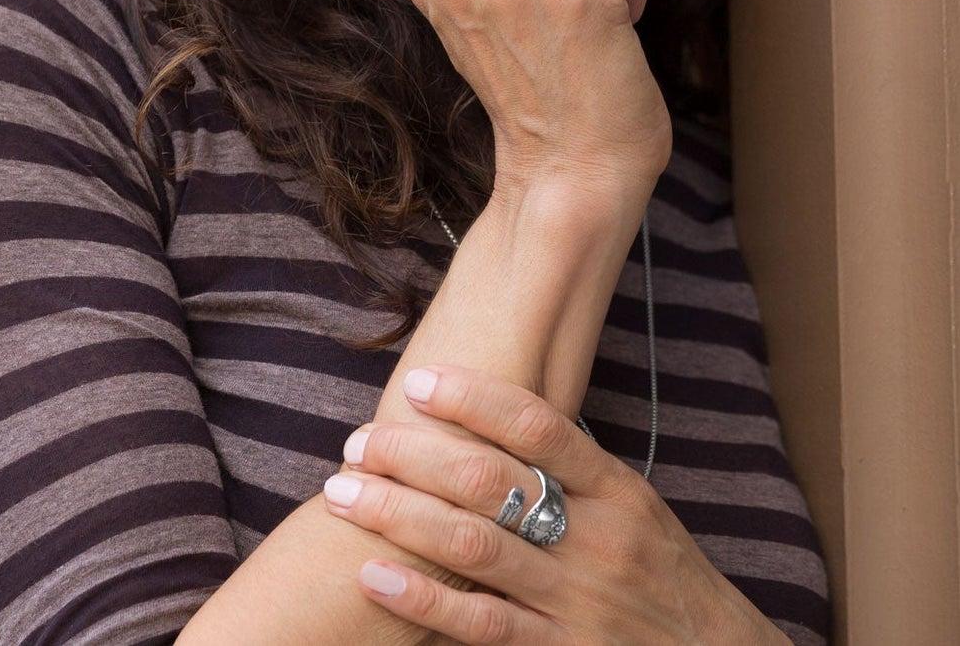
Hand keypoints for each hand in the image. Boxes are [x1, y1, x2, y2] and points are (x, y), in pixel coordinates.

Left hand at [321, 366, 783, 644]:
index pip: (540, 427)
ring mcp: (578, 602)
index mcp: (617, 491)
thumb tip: (486, 407)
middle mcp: (598, 541)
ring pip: (473, 548)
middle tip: (357, 441)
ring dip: (397, 516)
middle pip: (490, 482)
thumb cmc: (658, 574)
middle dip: (412, 456)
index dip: (474, 398)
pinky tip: (374, 575)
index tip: (418, 381)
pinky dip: (422, 599)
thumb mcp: (634, 508)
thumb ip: (570, 466)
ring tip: (342, 493)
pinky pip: (481, 626)